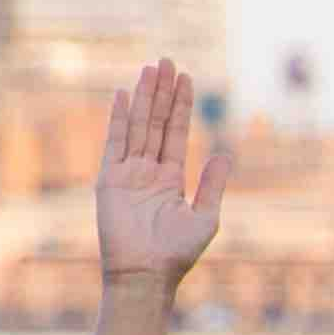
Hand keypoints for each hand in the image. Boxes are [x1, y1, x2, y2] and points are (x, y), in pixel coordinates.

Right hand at [96, 58, 227, 283]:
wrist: (146, 273)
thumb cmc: (177, 253)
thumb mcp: (205, 216)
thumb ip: (212, 184)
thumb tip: (224, 152)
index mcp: (171, 178)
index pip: (177, 133)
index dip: (181, 106)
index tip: (186, 78)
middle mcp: (149, 171)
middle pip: (156, 122)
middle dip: (162, 92)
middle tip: (167, 61)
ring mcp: (128, 173)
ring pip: (138, 126)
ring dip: (144, 97)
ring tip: (151, 69)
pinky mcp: (109, 179)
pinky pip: (114, 142)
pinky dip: (117, 118)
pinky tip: (121, 94)